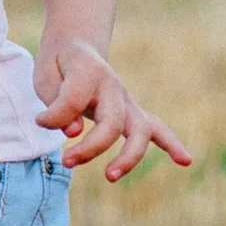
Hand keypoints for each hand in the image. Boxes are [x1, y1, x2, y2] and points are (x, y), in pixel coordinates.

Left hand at [34, 38, 192, 181]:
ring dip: (129, 157)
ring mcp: (126, 100)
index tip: (40, 121)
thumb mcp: (45, 78)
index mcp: (88, 70)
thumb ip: (57, 104)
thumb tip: (74, 131)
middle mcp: (112, 85)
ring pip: (140, 129)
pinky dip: (171, 144)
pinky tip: (185, 161)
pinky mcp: (133, 112)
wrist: (75, 49)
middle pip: (112, 122)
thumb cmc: (58, 67)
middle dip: (91, 147)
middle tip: (67, 161)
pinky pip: (156, 128)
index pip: (74, 99)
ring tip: (110, 176)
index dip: (55, 115)